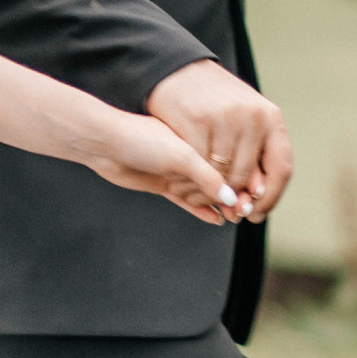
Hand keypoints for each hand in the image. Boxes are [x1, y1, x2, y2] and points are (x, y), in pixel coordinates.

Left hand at [82, 111, 246, 225]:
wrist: (103, 142)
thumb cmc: (141, 139)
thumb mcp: (181, 155)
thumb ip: (207, 177)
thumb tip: (231, 198)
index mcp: (198, 140)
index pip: (227, 166)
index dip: (241, 182)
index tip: (254, 197)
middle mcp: (189, 155)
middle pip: (217, 182)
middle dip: (230, 197)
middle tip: (242, 212)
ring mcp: (176, 171)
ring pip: (202, 194)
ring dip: (215, 205)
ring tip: (231, 217)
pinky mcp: (162, 184)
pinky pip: (186, 202)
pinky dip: (199, 211)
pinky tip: (214, 219)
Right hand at [147, 58, 293, 215]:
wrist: (179, 70)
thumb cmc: (216, 101)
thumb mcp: (245, 119)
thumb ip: (256, 153)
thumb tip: (256, 199)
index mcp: (270, 117)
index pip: (281, 169)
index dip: (271, 198)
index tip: (255, 214)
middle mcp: (251, 117)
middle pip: (247, 178)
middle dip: (235, 197)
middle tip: (224, 205)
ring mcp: (223, 118)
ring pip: (221, 175)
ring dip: (213, 187)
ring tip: (206, 186)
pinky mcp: (195, 121)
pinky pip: (198, 165)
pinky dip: (194, 175)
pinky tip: (190, 172)